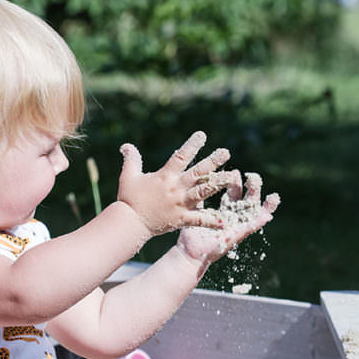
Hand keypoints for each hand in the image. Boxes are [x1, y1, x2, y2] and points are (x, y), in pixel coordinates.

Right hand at [117, 131, 241, 235]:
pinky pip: (199, 220)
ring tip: (233, 178)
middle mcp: (176, 188)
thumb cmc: (128, 199)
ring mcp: (180, 203)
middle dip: (213, 161)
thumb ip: (131, 160)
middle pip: (198, 172)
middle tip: (226, 152)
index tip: (202, 135)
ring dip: (218, 184)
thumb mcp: (128, 176)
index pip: (181, 156)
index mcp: (165, 176)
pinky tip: (224, 220)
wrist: (129, 224)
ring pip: (203, 192)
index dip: (192, 145)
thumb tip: (125, 145)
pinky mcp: (181, 219)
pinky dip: (211, 220)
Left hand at [177, 172, 279, 265]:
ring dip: (262, 202)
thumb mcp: (196, 212)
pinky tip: (269, 214)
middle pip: (247, 199)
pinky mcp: (238, 235)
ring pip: (253, 211)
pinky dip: (260, 219)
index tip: (236, 171)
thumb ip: (199, 199)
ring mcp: (237, 226)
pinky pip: (252, 226)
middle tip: (253, 176)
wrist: (190, 252)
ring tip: (270, 193)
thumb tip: (196, 182)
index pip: (234, 193)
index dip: (236, 182)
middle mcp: (233, 217)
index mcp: (224, 211)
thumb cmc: (192, 234)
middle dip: (252, 187)